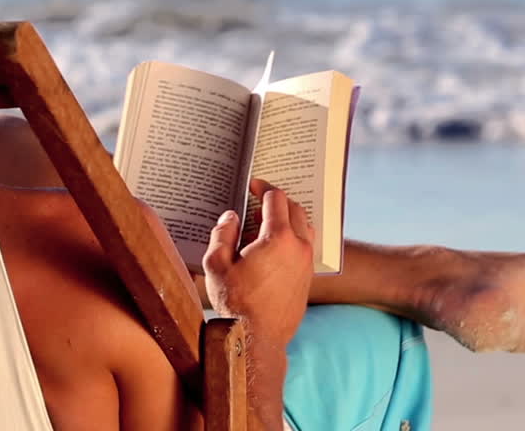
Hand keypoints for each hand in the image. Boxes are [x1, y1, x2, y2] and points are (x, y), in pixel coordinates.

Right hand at [202, 180, 313, 353]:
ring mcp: (306, 265)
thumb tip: (231, 217)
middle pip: (296, 209)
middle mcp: (299, 248)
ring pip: (305, 228)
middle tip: (258, 201)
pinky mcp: (307, 280)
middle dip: (278, 200)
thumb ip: (223, 234)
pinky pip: (305, 248)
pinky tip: (273, 248)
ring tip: (267, 223)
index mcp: (279, 238)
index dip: (263, 187)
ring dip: (289, 219)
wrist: (255, 339)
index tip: (252, 185)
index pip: (276, 199)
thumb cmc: (235, 303)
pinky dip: (293, 238)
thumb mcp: (216, 264)